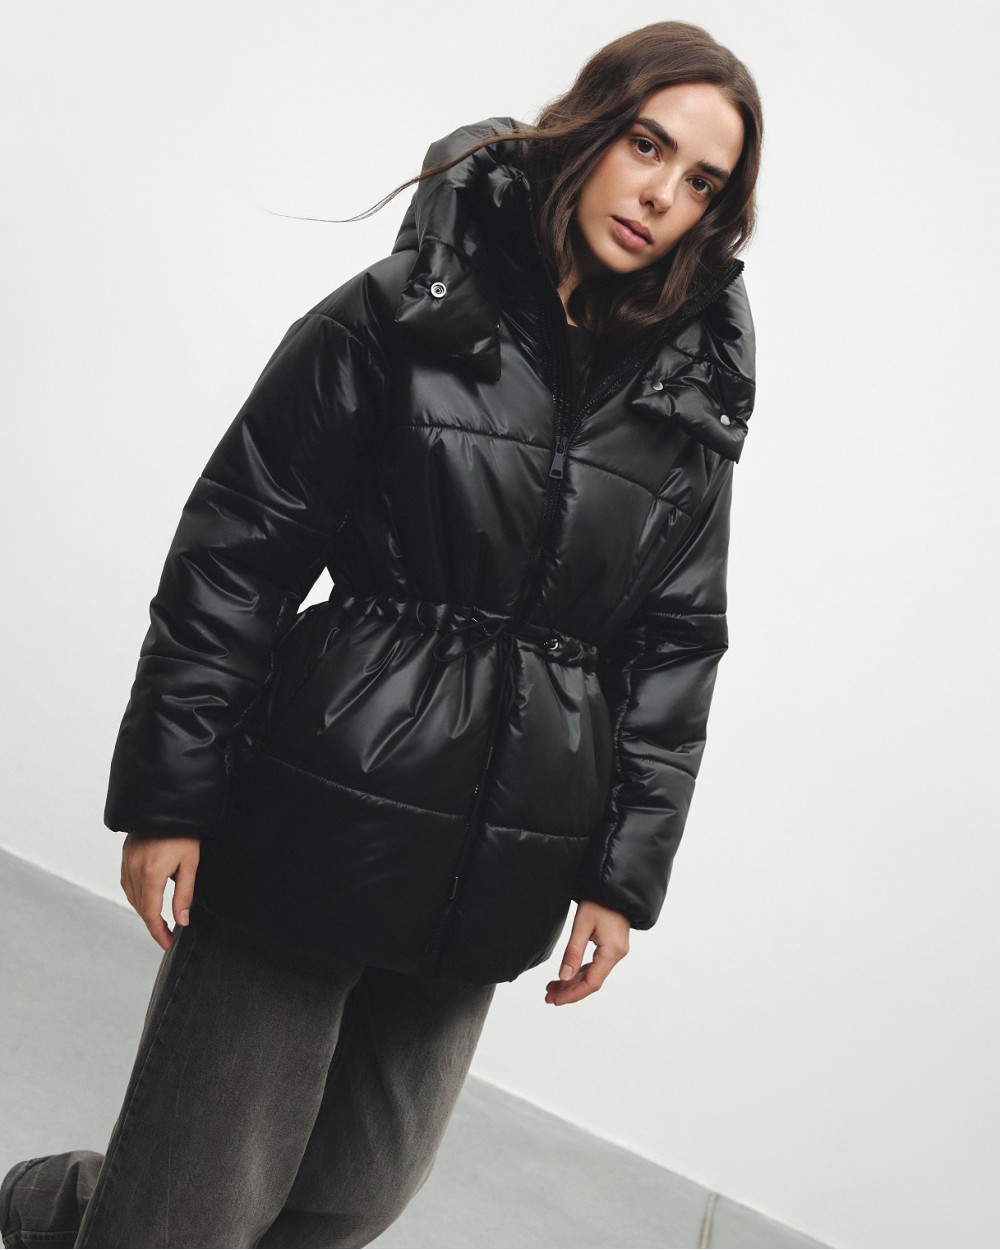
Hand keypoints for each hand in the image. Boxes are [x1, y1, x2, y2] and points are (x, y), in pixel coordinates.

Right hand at [120, 833, 200, 950]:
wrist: (168, 805)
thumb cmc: (184, 832)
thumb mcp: (190, 863)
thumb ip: (185, 894)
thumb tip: (182, 920)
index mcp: (151, 874)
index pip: (151, 914)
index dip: (158, 932)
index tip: (167, 943)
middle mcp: (134, 870)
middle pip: (140, 908)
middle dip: (153, 923)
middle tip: (167, 933)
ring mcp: (127, 862)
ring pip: (131, 897)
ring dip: (144, 910)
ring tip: (159, 919)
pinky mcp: (125, 855)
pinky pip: (127, 883)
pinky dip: (136, 895)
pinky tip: (146, 898)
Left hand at [544, 899, 629, 1005]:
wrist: (614, 887)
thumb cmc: (599, 901)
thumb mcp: (582, 925)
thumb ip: (573, 952)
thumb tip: (564, 977)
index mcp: (612, 952)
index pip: (592, 983)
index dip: (573, 994)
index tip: (555, 1000)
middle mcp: (617, 954)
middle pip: (592, 981)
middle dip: (570, 991)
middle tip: (549, 996)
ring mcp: (615, 951)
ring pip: (593, 974)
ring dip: (573, 982)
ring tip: (553, 987)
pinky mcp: (612, 946)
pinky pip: (596, 965)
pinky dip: (580, 972)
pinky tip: (566, 975)